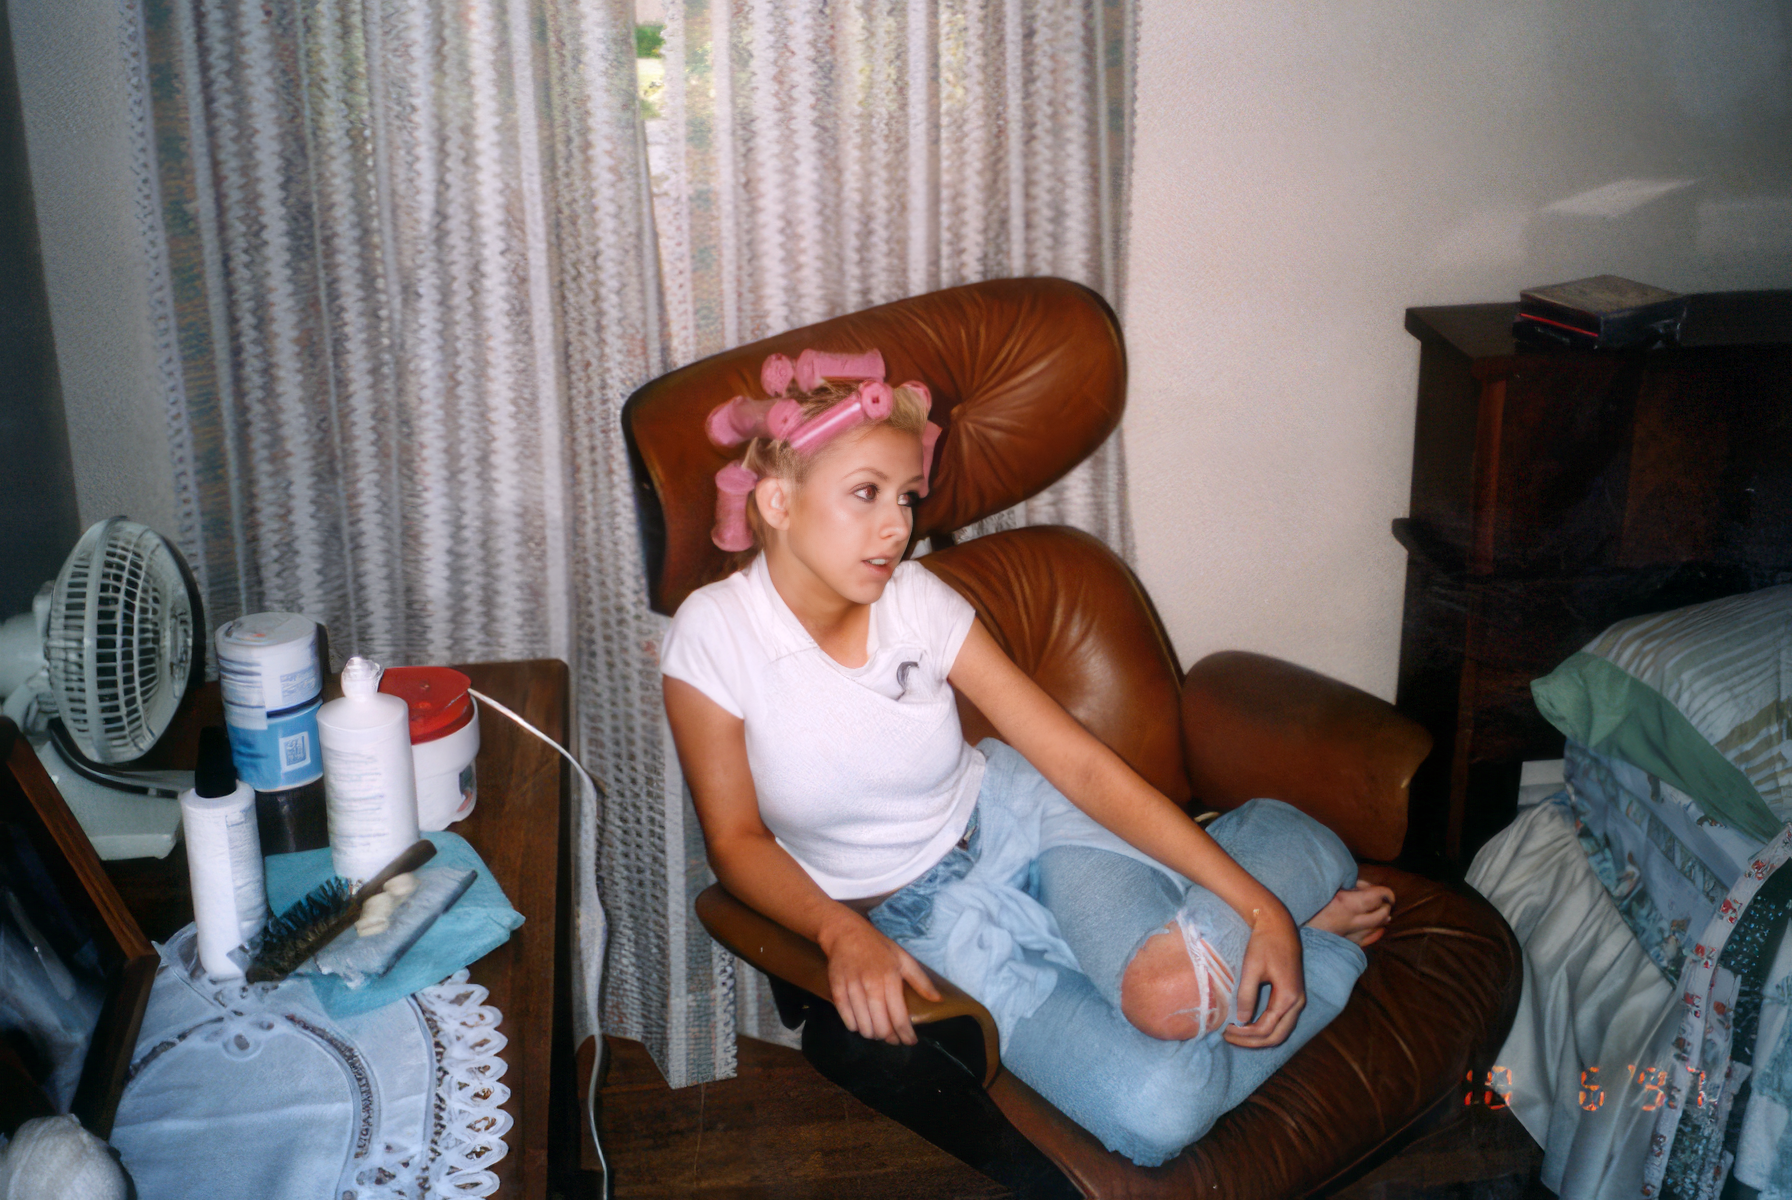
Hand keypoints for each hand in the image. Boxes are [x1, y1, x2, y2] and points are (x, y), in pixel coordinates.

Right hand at [817, 913, 941, 1044]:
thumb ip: (921, 981)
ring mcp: (852, 988)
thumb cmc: (877, 946)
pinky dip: (855, 1026)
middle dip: (889, 1037)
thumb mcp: (903, 958)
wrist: (845, 933)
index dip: (906, 1035)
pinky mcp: (836, 990)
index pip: (899, 1017)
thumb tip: (937, 1000)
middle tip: (893, 1037)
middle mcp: (871, 985)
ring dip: (872, 1034)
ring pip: (863, 1026)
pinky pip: (846, 1019)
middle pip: (881, 1027)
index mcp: (890, 978)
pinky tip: (861, 1023)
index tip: (910, 1041)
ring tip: (878, 1030)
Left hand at [1223, 899, 1303, 1048]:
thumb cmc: (1264, 944)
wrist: (1279, 926)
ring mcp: (1298, 1000)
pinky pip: (1282, 1022)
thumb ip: (1246, 995)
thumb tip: (1241, 1020)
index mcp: (1288, 997)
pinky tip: (1249, 1025)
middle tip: (1228, 1038)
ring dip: (1260, 1038)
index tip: (1225, 1030)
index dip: (1245, 1034)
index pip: (1266, 1028)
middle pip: (1276, 1037)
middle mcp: (1297, 1003)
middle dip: (1252, 1042)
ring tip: (1236, 1034)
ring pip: (1281, 1032)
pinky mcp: (1294, 996)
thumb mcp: (1251, 968)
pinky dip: (1267, 1029)